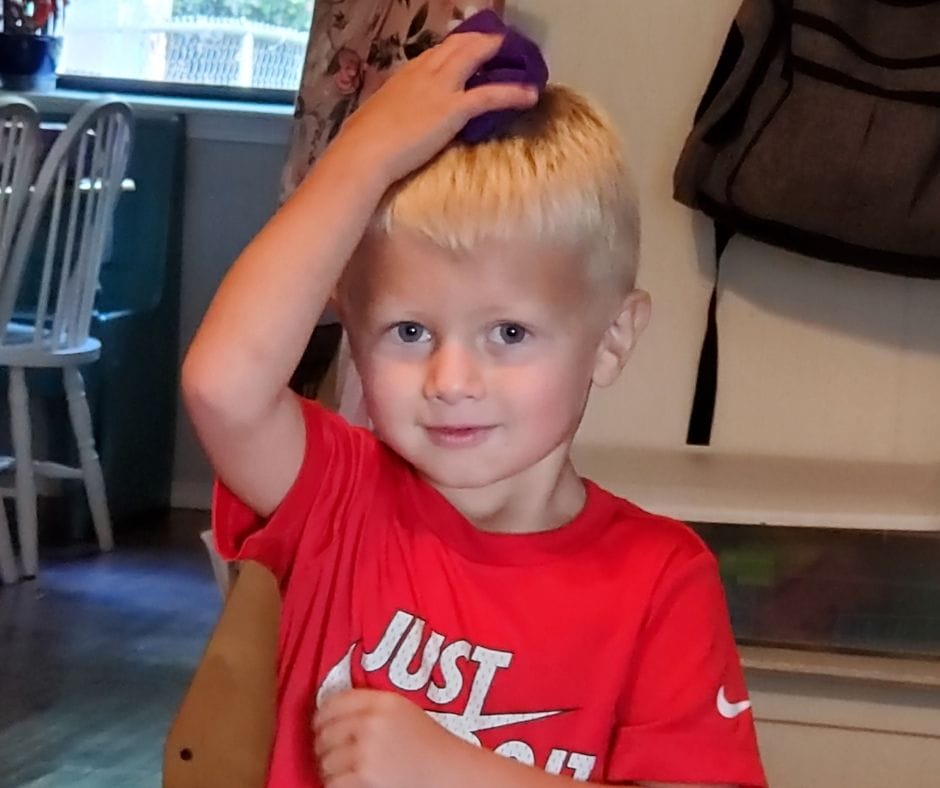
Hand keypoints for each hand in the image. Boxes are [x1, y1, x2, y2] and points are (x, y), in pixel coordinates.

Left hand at [313, 689, 466, 787]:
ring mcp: (367, 749)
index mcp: (383, 701)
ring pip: (326, 759)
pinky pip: (333, 781)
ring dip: (330, 769)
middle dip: (325, 746)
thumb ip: (373, 708)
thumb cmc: (431, 747)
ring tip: (343, 772)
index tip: (319, 726)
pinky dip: (337, 786)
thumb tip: (332, 715)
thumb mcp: (405, 713)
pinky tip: (350, 785)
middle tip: (331, 755)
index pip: (334, 702)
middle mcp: (372, 721)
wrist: (451, 774)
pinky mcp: (364, 775)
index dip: (322, 716)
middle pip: (325, 731)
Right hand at [330, 32, 538, 187]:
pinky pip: (490, 95)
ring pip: (475, 57)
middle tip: (500, 41)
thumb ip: (393, 110)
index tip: (469, 47)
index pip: (437, 52)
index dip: (457, 47)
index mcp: (406, 73)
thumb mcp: (378, 115)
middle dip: (481, 40)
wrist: (364, 152)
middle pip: (459, 45)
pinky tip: (530, 94)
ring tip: (520, 56)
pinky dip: (513, 92)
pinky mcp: (454, 108)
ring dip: (498, 53)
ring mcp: (441, 87)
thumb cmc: (363, 140)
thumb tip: (392, 120)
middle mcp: (425, 71)